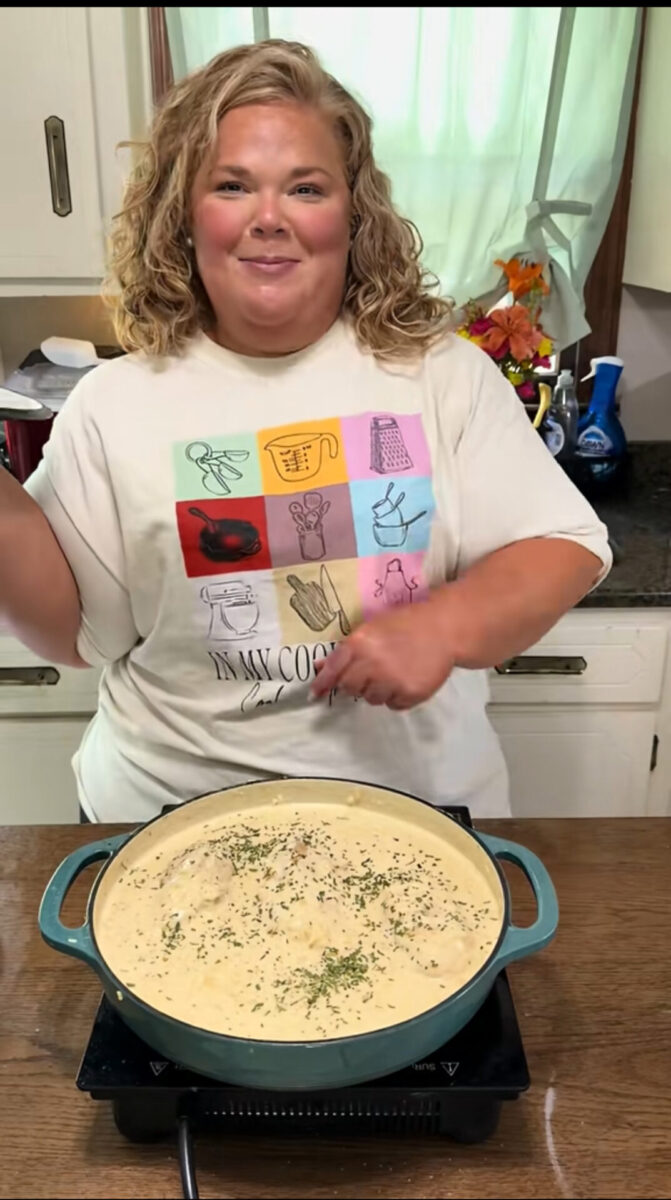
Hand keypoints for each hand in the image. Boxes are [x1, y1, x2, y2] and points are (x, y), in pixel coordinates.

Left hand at [311, 597, 454, 709]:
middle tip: (370, 673)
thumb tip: (322, 667)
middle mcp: (373, 664)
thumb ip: (347, 650)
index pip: (334, 669)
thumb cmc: (405, 624)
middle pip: (349, 688)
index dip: (322, 684)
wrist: (444, 629)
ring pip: (371, 699)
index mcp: (360, 643)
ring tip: (393, 673)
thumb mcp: (372, 629)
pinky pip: (393, 705)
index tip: (314, 695)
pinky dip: (397, 697)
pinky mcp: (410, 694)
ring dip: (377, 691)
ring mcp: (392, 681)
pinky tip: (406, 679)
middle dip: (356, 684)